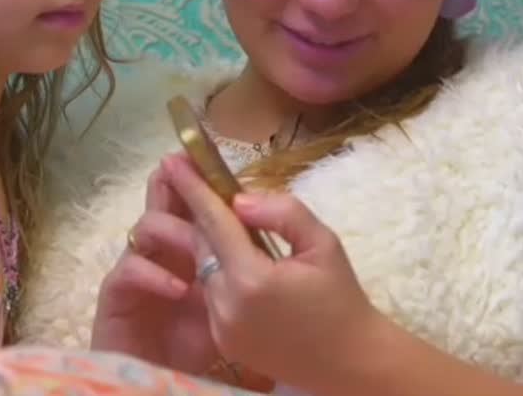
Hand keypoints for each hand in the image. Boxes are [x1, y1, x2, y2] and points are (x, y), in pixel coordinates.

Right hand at [90, 163, 219, 375]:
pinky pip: (129, 272)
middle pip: (161, 202)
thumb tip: (252, 224)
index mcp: (190, 248)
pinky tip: (181, 288)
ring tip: (200, 246)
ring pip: (144, 229)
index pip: (194, 204)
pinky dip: (154, 275)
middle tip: (182, 166)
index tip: (210, 151)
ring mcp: (137, 270)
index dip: (202, 178)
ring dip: (173, 230)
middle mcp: (162, 252)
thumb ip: (239, 265)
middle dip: (172, 182)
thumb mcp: (231, 303)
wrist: (163, 383)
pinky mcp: (117, 296)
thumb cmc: (199, 343)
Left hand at [159, 152, 384, 391]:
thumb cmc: (342, 297)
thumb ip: (282, 213)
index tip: (172, 159)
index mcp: (252, 278)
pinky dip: (220, 274)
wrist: (349, 362)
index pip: (214, 222)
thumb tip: (240, 199)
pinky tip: (243, 266)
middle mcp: (227, 305)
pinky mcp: (222, 343)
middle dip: (203, 215)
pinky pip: (211, 295)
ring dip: (213, 245)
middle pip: (203, 246)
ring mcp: (221, 327)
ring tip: (233, 227)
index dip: (192, 188)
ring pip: (204, 270)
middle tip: (203, 183)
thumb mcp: (323, 242)